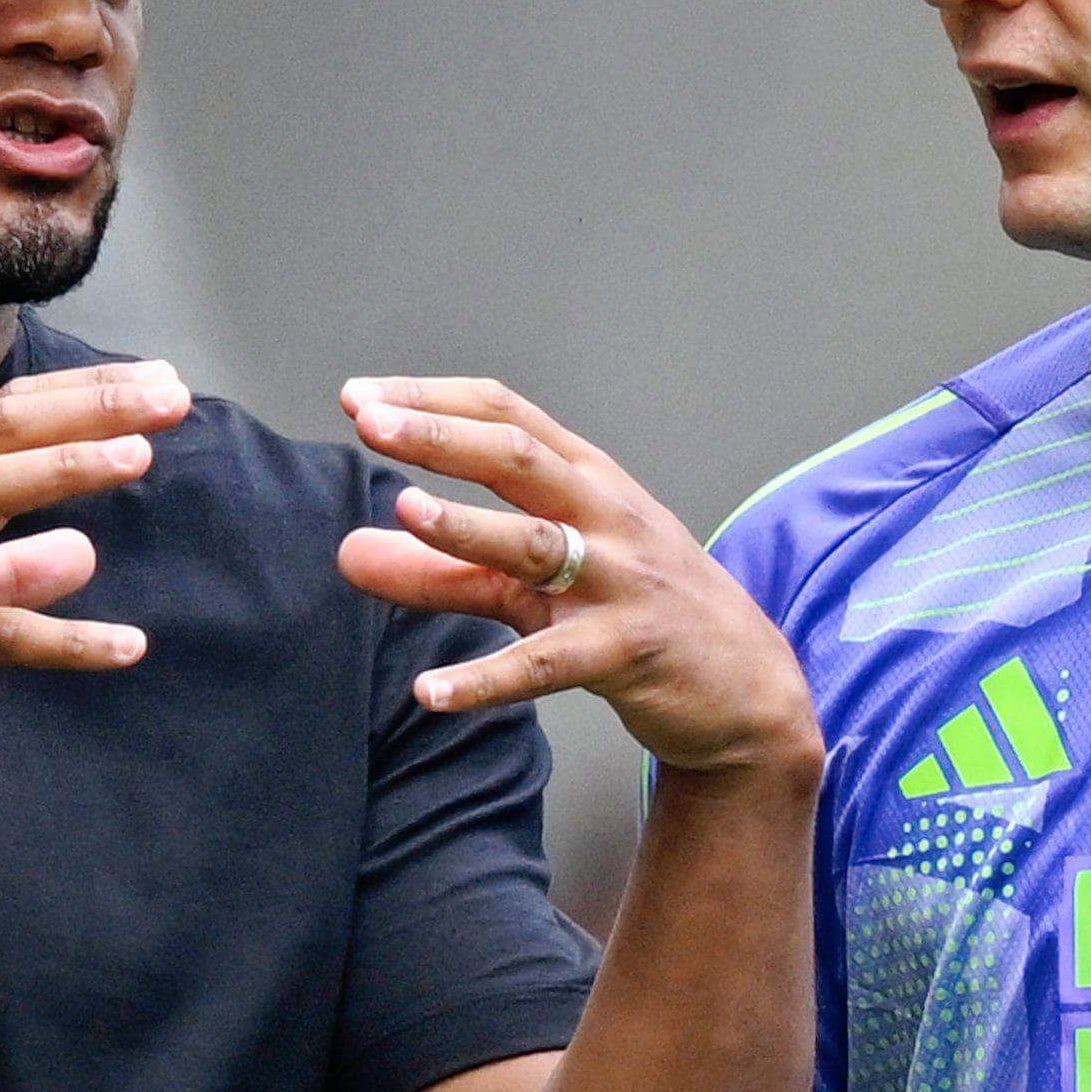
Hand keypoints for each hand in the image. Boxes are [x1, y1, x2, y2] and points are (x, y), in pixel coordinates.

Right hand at [0, 358, 184, 789]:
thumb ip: (7, 569)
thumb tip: (85, 553)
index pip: (5, 416)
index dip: (84, 394)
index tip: (157, 381)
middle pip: (1, 430)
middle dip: (90, 405)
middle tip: (173, 394)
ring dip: (62, 472)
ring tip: (139, 460)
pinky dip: (63, 639)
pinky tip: (127, 646)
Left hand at [341, 378, 820, 779]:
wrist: (744, 689)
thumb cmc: (636, 616)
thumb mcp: (536, 585)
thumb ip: (443, 568)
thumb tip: (346, 552)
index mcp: (585, 482)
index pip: (505, 417)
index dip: (432, 401)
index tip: (360, 399)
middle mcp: (604, 517)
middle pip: (519, 458)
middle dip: (443, 435)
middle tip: (368, 422)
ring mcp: (619, 582)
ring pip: (538, 543)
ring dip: (469, 527)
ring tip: (404, 511)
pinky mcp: (625, 652)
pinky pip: (548, 663)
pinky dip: (488, 680)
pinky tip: (430, 693)